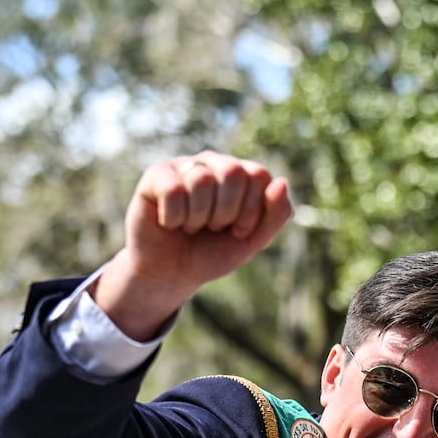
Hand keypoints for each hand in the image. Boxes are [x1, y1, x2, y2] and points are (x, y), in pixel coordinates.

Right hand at [94, 152, 293, 339]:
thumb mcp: (252, 241)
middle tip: (212, 228)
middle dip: (225, 213)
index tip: (238, 230)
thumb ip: (276, 214)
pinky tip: (170, 223)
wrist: (171, 274)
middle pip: (232, 172)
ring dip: (198, 218)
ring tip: (190, 226)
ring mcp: (184, 166)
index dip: (250, 210)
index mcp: (241, 174)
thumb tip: (281, 181)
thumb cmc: (212, 253)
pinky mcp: (156, 175)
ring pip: (201, 181)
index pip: (258, 175)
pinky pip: (173, 190)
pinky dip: (174, 218)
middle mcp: (213, 163)